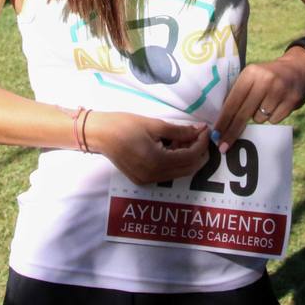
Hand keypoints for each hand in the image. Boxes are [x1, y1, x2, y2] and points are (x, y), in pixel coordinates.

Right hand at [84, 111, 209, 185]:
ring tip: (187, 139)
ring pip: (179, 173)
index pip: (190, 156)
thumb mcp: (154, 124)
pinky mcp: (142, 179)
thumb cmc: (124, 125)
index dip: (201, 143)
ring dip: (188, 158)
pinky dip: (175, 162)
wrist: (99, 134)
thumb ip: (179, 131)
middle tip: (201, 135)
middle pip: (188, 169)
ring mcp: (147, 180)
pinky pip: (167, 173)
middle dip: (199, 153)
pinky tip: (174, 148)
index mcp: (157, 161)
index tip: (205, 129)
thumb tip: (199, 130)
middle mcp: (154, 176)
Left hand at [213, 49, 304, 152]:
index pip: (232, 102)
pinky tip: (276, 105)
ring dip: (258, 117)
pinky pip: (274, 120)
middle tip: (223, 146)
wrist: (298, 69)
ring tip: (265, 103)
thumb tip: (222, 122)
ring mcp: (279, 91)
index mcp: (250, 73)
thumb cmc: (267, 77)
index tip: (215, 136)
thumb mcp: (251, 77)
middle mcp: (264, 81)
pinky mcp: (292, 101)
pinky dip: (272, 117)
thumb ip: (238, 93)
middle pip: (243, 114)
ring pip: (259, 119)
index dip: (223, 121)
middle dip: (232, 132)